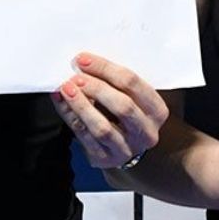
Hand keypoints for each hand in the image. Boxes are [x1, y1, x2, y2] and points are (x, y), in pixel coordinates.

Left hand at [49, 52, 168, 170]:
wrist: (124, 146)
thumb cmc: (126, 113)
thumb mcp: (131, 96)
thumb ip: (114, 82)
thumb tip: (84, 63)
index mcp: (157, 110)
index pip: (132, 84)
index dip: (106, 69)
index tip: (84, 60)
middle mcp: (146, 132)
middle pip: (122, 106)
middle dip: (96, 88)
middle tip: (76, 77)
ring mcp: (127, 148)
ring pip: (102, 127)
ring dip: (82, 105)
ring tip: (67, 89)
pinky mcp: (105, 159)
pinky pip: (86, 138)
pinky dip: (71, 117)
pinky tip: (62, 102)